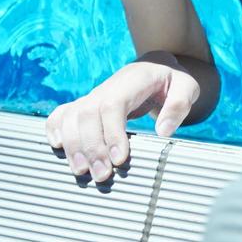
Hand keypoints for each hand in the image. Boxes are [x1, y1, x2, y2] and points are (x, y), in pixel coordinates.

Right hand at [43, 58, 199, 183]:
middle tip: (102, 176)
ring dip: (72, 145)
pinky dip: (54, 129)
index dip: (112, 132)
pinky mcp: (86, 104)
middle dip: (91, 147)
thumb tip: (163, 132)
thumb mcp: (187, 87)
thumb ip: (179, 106)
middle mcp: (108, 87)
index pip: (114, 105)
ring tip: (82, 172)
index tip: (119, 159)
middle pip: (88, 114)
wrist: (157, 66)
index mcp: (132, 81)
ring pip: (71, 116)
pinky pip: (62, 113)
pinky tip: (57, 148)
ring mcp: (94, 95)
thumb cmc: (173, 80)